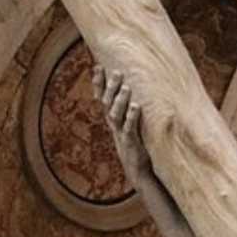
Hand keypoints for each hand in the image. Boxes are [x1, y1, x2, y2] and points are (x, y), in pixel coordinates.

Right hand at [93, 66, 151, 182]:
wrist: (138, 171)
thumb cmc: (137, 144)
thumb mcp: (131, 125)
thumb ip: (130, 109)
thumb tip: (136, 89)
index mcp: (113, 118)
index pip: (102, 97)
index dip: (99, 83)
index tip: (98, 66)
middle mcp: (114, 124)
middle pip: (107, 102)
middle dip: (110, 86)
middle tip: (116, 71)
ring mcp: (120, 133)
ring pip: (116, 114)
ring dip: (120, 100)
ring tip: (126, 87)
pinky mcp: (130, 143)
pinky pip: (129, 128)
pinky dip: (132, 117)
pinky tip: (136, 106)